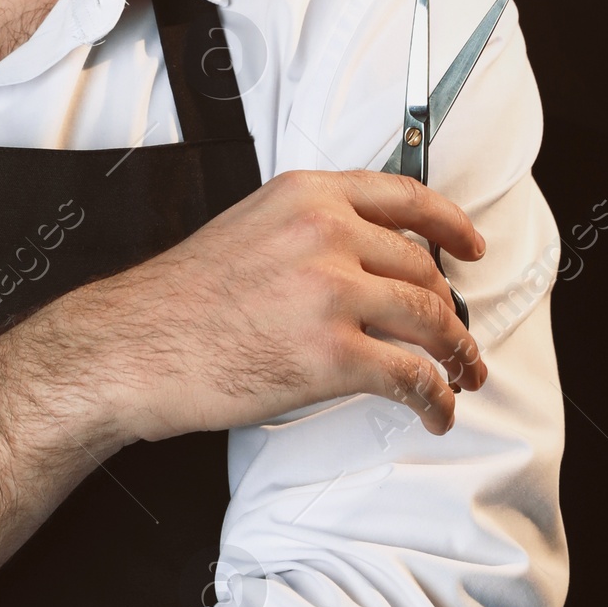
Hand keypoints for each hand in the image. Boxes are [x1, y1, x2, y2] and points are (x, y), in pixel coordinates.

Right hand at [63, 169, 486, 440]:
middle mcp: (326, 232)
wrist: (136, 345)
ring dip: (457, 354)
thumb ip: (309, 225)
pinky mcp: (334, 355)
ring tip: (461, 377)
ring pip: (431, 320)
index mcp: (307, 196)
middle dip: (451, 310)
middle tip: (457, 337)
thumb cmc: (183, 298)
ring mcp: (332, 292)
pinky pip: (413, 376)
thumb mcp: (251, 226)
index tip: (471, 245)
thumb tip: (367, 254)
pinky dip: (436, 398)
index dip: (451, 224)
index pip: (405, 198)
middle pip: (424, 269)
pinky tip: (435, 410)